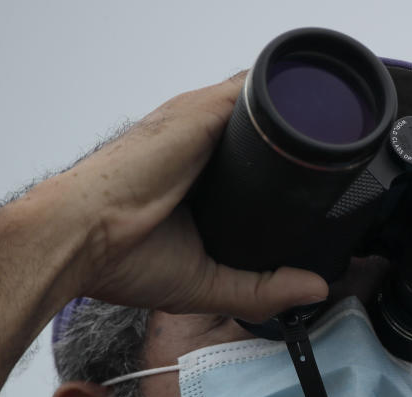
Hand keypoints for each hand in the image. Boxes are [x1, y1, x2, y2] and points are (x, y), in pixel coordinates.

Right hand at [46, 73, 326, 320]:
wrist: (79, 238)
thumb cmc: (124, 260)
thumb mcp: (208, 283)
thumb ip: (264, 288)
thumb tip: (317, 287)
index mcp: (201, 179)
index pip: (255, 160)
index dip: (287, 172)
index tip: (320, 191)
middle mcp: (200, 146)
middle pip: (264, 131)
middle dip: (298, 148)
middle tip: (332, 175)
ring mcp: (199, 124)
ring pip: (262, 108)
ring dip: (294, 123)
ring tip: (329, 149)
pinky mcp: (198, 114)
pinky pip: (251, 94)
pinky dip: (280, 104)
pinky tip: (306, 125)